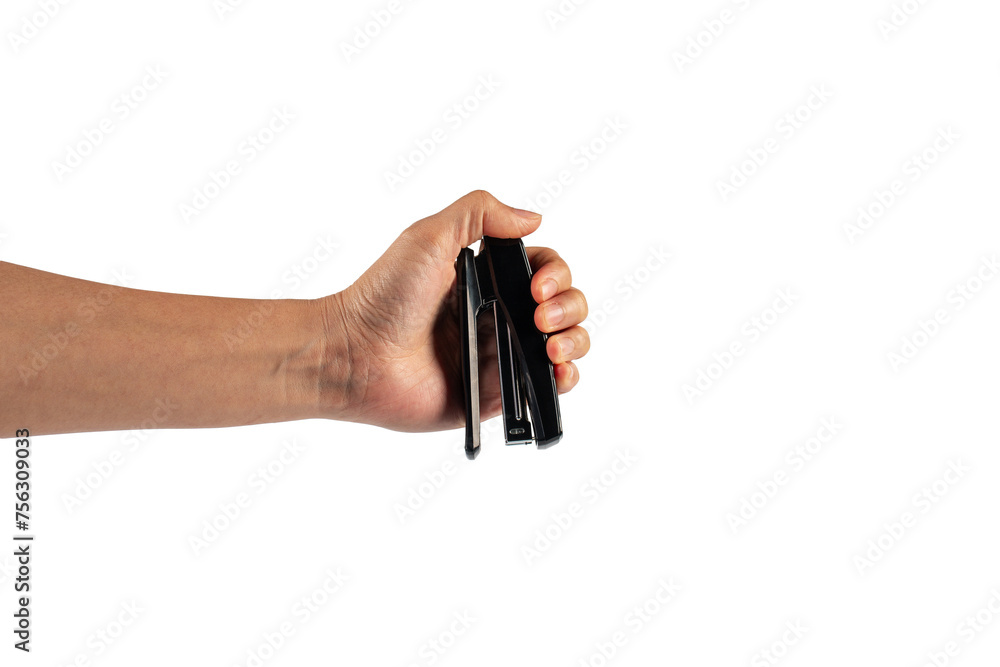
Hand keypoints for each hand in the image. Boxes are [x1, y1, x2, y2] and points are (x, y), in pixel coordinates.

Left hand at [321, 190, 589, 432]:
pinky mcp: (494, 394)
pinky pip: (545, 390)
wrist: (355, 355)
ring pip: (564, 346)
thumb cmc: (383, 297)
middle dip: (570, 306)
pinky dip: (564, 380)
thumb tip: (533, 218)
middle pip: (565, 306)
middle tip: (540, 315)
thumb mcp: (429, 235)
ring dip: (575, 340)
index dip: (556, 274)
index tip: (537, 285)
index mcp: (485, 279)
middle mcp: (496, 316)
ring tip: (549, 346)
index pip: (545, 270)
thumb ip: (480, 213)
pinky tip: (555, 372)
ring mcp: (498, 356)